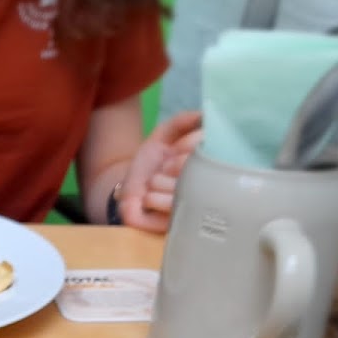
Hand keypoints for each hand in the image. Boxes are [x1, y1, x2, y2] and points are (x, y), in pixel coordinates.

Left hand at [118, 110, 201, 233]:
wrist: (128, 190)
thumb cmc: (149, 163)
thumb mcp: (162, 136)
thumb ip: (180, 122)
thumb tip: (203, 114)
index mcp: (207, 164)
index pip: (210, 148)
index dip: (187, 146)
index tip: (174, 150)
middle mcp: (206, 186)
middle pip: (197, 168)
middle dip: (173, 165)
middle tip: (163, 169)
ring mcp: (195, 206)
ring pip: (183, 186)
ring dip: (160, 181)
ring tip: (155, 184)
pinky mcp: (181, 223)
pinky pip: (170, 206)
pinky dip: (152, 198)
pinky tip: (148, 198)